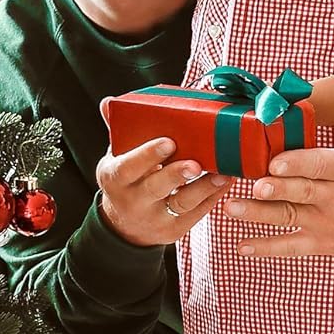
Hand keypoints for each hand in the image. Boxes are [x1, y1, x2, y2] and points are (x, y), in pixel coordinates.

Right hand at [95, 122, 229, 246]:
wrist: (125, 224)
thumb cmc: (126, 181)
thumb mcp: (116, 159)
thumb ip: (118, 132)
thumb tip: (107, 103)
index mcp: (114, 178)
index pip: (128, 167)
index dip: (147, 155)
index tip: (168, 142)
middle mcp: (131, 200)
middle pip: (155, 187)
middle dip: (176, 174)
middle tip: (196, 163)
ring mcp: (153, 218)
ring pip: (181, 203)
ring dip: (205, 187)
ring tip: (224, 172)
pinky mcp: (173, 230)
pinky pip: (196, 214)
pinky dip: (213, 197)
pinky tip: (226, 182)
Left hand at [228, 70, 333, 256]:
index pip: (320, 166)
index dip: (297, 165)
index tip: (274, 163)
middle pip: (302, 192)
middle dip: (277, 190)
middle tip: (255, 186)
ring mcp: (329, 223)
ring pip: (289, 218)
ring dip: (258, 215)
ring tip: (230, 208)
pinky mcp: (323, 243)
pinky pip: (292, 247)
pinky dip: (267, 248)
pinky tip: (242, 246)